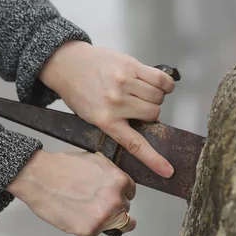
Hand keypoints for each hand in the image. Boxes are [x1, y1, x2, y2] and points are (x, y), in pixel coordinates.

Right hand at [8, 150, 136, 235]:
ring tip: (85, 211)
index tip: (110, 196)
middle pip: (124, 210)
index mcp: (118, 181)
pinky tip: (75, 215)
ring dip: (103, 220)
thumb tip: (116, 184)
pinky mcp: (89, 230)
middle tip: (94, 204)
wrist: (39, 176)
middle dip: (111, 207)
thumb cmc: (61, 167)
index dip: (118, 194)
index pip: (130, 193)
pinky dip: (86, 226)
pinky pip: (96, 232)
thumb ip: (110, 174)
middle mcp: (115, 200)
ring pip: (114, 225)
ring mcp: (103, 217)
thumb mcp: (95, 160)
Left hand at [39, 40, 175, 177]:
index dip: (153, 158)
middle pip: (153, 113)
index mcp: (105, 119)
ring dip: (155, 97)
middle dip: (149, 112)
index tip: (167, 170)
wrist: (68, 64)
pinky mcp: (131, 65)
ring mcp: (124, 82)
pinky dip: (165, 84)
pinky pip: (161, 79)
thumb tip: (146, 127)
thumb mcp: (92, 116)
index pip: (135, 143)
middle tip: (136, 106)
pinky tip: (157, 84)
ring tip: (140, 93)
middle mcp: (115, 102)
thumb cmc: (79, 90)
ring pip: (158, 97)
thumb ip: (116, 123)